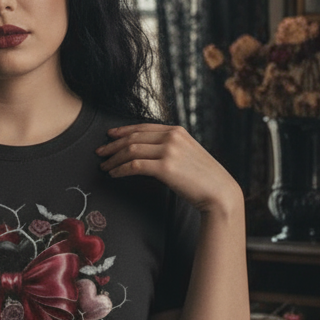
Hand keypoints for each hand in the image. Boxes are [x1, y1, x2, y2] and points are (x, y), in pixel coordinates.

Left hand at [96, 123, 241, 214]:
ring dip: (114, 159)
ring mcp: (169, 150)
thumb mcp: (188, 153)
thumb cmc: (203, 177)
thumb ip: (171, 147)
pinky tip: (114, 174)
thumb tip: (148, 150)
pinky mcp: (165, 167)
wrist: (220, 192)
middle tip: (100, 152)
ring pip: (131, 150)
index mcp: (177, 131)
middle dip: (113, 145)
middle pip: (133, 137)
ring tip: (104, 166)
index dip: (123, 131)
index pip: (143, 127)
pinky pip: (134, 165)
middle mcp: (172, 137)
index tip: (110, 136)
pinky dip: (120, 169)